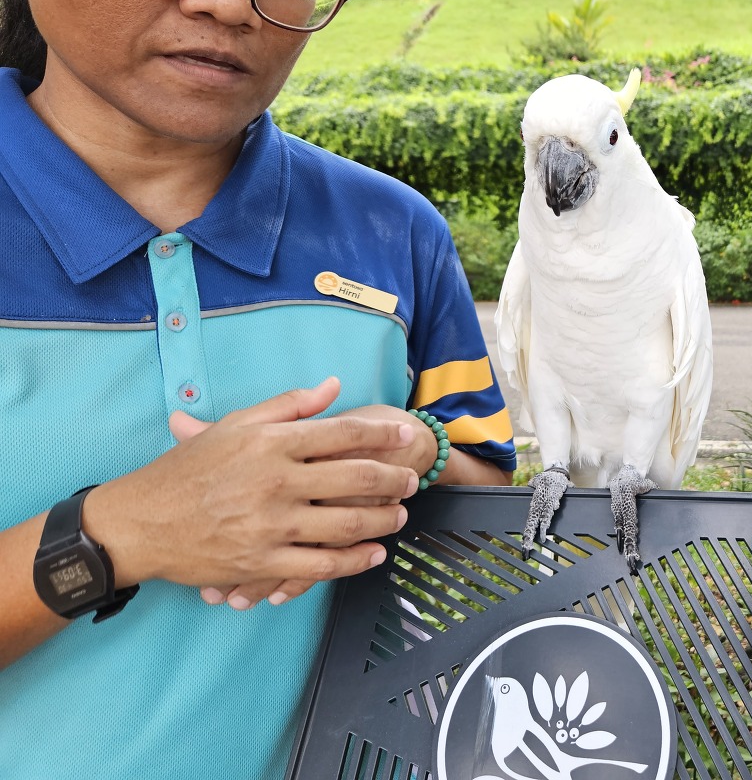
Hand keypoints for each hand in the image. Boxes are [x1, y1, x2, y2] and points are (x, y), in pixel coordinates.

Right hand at [84, 378, 420, 605]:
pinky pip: (321, 566)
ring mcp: (271, 525)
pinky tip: (373, 554)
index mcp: (271, 443)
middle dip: (394, 479)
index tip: (406, 437)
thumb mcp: (235, 425)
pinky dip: (354, 561)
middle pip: (356, 478)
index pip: (344, 434)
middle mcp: (276, 481)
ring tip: (399, 515)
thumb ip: (289, 405)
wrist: (140, 522)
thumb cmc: (188, 470)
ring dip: (383, 520)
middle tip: (410, 480)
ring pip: (347, 524)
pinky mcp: (262, 563)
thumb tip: (334, 386)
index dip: (383, 435)